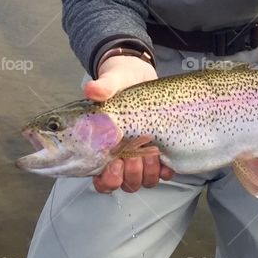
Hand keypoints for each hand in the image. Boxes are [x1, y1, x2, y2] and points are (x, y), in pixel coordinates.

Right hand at [84, 55, 174, 193]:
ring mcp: (140, 155)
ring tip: (152, 149)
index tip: (115, 163)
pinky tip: (165, 157)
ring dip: (147, 171)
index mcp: (103, 146)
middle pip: (123, 183)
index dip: (107, 180)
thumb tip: (91, 90)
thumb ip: (103, 87)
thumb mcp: (113, 80)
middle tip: (133, 155)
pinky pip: (163, 174)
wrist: (140, 74)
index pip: (100, 178)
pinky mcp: (160, 152)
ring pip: (142, 181)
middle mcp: (120, 155)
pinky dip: (165, 170)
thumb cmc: (120, 80)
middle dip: (130, 174)